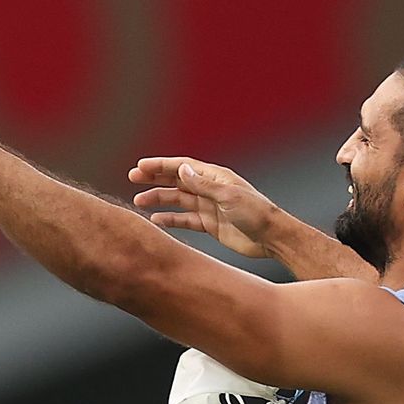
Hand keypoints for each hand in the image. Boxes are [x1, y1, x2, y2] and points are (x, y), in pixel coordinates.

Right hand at [129, 157, 279, 258]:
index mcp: (214, 177)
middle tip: (132, 178)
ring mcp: (208, 207)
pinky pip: (184, 220)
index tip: (141, 167)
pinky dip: (170, 220)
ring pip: (177, 200)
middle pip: (177, 180)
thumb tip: (180, 169)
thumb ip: (202, 184)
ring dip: (158, 199)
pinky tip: (156, 221)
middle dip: (154, 178)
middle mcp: (209, 189)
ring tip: (139, 202)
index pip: (182, 167)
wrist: (270, 237)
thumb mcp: (227, 195)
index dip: (161, 166)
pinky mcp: (209, 224)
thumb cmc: (255, 212)